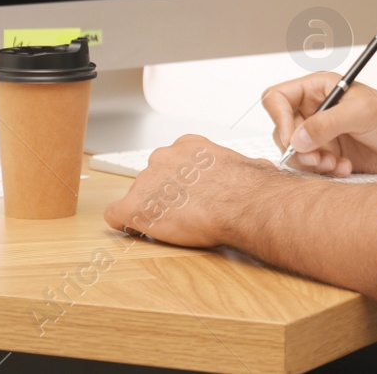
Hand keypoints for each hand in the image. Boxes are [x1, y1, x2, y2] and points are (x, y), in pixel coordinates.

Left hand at [102, 135, 268, 247]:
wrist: (240, 203)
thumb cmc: (247, 188)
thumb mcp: (248, 164)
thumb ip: (240, 166)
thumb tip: (259, 167)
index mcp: (189, 146)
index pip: (172, 161)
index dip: (177, 181)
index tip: (186, 193)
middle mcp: (164, 157)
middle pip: (153, 177)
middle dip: (163, 194)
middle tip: (180, 211)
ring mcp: (147, 180)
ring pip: (138, 196)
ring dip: (150, 209)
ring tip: (168, 225)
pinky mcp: (136, 206)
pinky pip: (116, 215)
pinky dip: (124, 224)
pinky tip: (134, 229)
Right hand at [261, 75, 376, 176]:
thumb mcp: (361, 113)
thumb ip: (326, 123)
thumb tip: (297, 138)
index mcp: (319, 89)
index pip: (278, 98)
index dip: (279, 119)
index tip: (292, 140)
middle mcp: (316, 110)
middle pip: (282, 130)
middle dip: (297, 148)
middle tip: (317, 158)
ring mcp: (321, 134)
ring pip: (294, 152)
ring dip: (312, 163)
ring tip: (335, 163)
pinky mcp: (328, 154)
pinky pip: (311, 167)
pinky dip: (325, 171)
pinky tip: (344, 168)